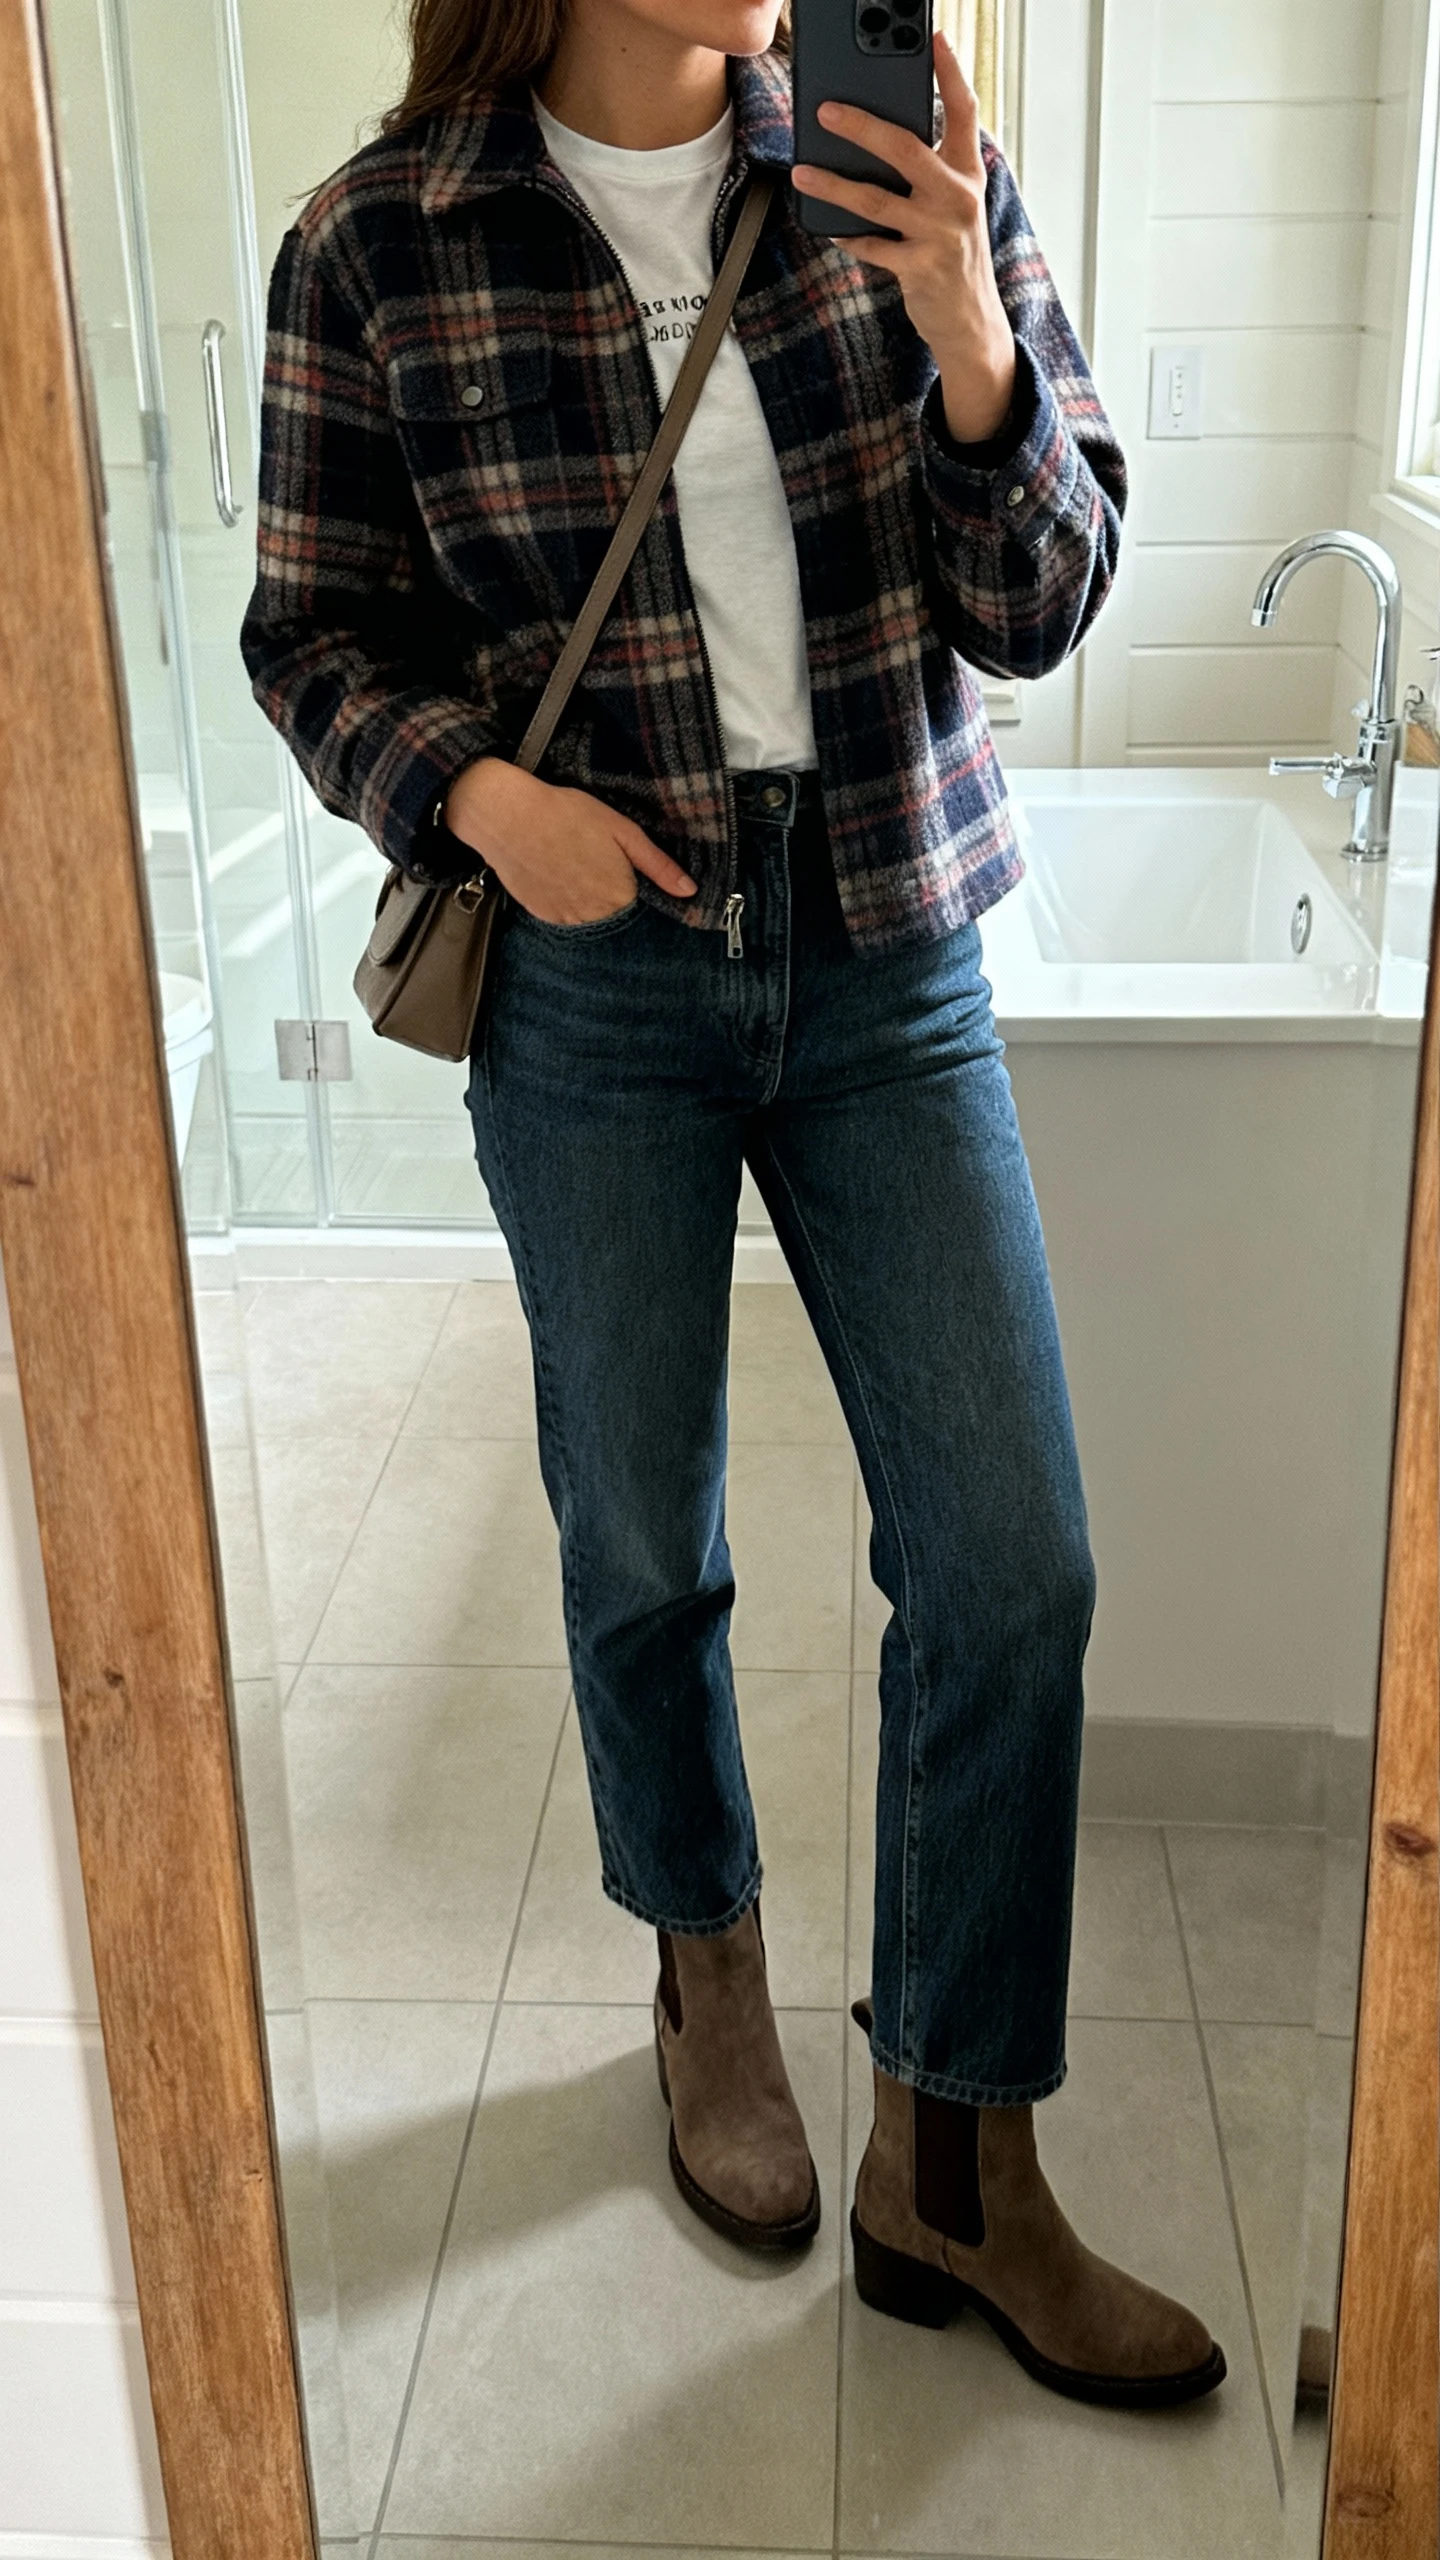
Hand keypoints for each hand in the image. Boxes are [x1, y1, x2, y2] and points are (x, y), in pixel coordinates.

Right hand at [443, 758, 696, 923]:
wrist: (509, 816)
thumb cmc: (568, 815)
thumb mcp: (623, 831)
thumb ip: (658, 865)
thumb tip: (689, 891)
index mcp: (622, 896)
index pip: (640, 902)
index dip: (630, 880)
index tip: (616, 862)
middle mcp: (597, 917)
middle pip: (614, 912)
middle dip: (609, 891)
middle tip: (589, 858)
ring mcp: (567, 920)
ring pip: (589, 916)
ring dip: (586, 898)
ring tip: (571, 863)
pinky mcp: (543, 916)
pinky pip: (564, 915)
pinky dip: (563, 899)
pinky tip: (554, 873)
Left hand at [791, 30, 1016, 446]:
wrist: (972, 321)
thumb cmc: (954, 252)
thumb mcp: (954, 204)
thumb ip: (928, 169)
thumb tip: (874, 139)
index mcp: (968, 172)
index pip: (964, 110)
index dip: (950, 72)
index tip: (933, 38)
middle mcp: (957, 197)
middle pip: (905, 148)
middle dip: (861, 125)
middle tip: (826, 109)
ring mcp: (939, 234)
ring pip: (876, 200)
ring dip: (833, 184)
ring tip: (802, 170)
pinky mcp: (919, 268)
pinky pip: (871, 246)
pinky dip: (847, 236)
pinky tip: (829, 228)